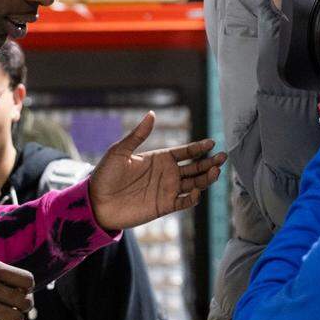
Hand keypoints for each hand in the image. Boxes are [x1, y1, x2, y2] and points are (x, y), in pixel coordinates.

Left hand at [89, 112, 226, 230]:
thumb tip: (151, 114)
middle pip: (195, 167)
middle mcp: (167, 174)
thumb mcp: (120, 151)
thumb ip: (138, 135)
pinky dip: (192, 198)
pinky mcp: (164, 206)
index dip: (199, 148)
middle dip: (209, 162)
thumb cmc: (105, 175)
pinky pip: (184, 202)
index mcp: (159, 158)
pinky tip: (197, 191)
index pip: (185, 152)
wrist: (96, 202)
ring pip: (194, 183)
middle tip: (223, 157)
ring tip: (216, 171)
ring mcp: (167, 190)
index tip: (212, 143)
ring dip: (206, 178)